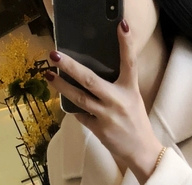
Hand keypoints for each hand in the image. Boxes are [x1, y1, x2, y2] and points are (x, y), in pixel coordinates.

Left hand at [47, 21, 163, 183]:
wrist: (142, 152)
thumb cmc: (136, 124)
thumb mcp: (132, 100)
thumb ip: (117, 86)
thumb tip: (93, 74)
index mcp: (130, 90)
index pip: (130, 62)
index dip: (126, 44)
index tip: (122, 25)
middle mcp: (118, 101)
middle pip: (90, 80)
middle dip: (70, 66)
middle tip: (54, 55)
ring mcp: (107, 116)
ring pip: (79, 98)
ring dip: (62, 87)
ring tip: (49, 76)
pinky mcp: (99, 130)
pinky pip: (81, 116)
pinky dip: (74, 109)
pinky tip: (68, 104)